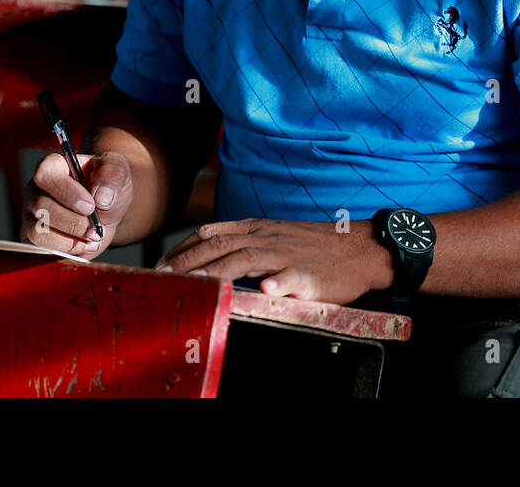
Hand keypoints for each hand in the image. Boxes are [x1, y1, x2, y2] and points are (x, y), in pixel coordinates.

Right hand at [20, 150, 131, 259]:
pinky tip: (86, 245)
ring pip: (38, 231)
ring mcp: (32, 213)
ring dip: (70, 239)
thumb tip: (102, 197)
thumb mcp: (118, 170)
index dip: (67, 193)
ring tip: (94, 237)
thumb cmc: (107, 185)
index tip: (91, 207)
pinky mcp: (33, 235)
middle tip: (96, 229)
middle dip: (73, 222)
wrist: (107, 209)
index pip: (46, 176)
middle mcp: (36, 188)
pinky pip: (41, 247)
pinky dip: (67, 249)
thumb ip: (113, 175)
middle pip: (42, 207)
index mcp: (53, 165)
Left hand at [155, 218, 394, 304]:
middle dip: (187, 262)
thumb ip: (245, 242)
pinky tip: (264, 290)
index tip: (161, 263)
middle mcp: (266, 238)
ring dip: (216, 271)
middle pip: (218, 245)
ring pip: (245, 258)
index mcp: (257, 228)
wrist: (358, 248)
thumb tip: (211, 252)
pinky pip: (290, 276)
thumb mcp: (275, 235)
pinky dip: (276, 282)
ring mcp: (286, 254)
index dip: (183, 247)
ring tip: (194, 284)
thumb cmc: (315, 246)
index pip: (210, 232)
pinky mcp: (308, 273)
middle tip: (162, 279)